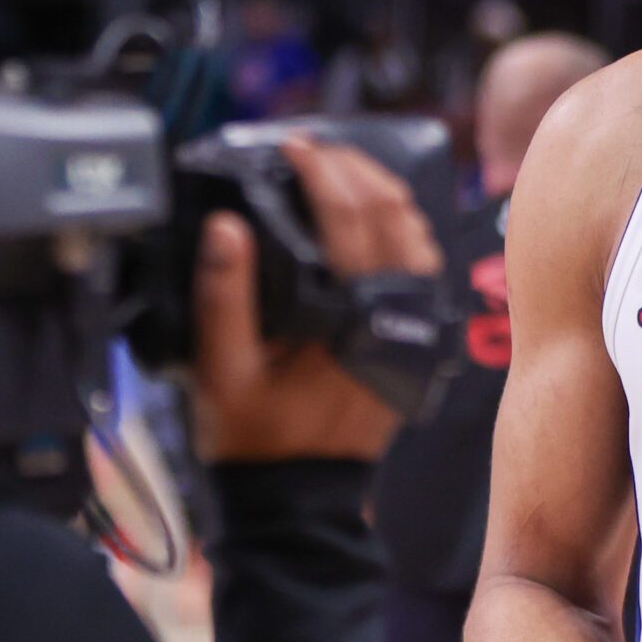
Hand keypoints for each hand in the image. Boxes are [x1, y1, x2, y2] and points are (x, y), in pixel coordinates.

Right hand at [192, 137, 441, 463]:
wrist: (298, 498)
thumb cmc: (255, 439)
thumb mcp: (220, 371)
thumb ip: (223, 296)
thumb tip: (225, 225)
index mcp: (351, 320)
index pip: (348, 220)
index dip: (321, 170)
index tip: (290, 144)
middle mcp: (395, 318)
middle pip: (394, 214)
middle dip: (356, 167)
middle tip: (313, 147)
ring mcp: (413, 328)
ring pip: (418, 236)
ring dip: (383, 193)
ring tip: (338, 169)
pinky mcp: (415, 338)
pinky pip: (421, 267)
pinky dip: (399, 229)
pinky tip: (367, 215)